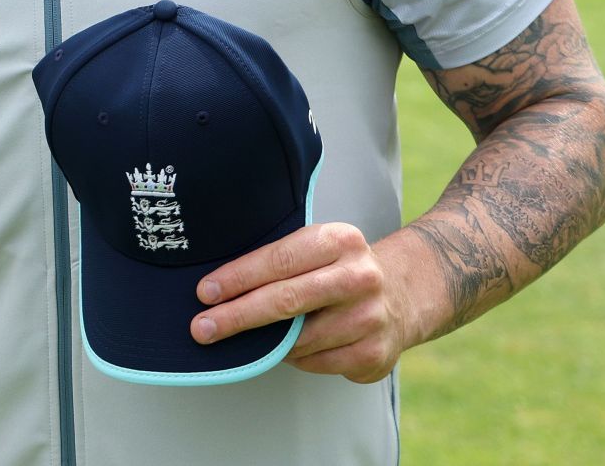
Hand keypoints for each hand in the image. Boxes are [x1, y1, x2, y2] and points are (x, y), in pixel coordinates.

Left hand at [189, 222, 410, 382]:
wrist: (403, 294)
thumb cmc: (339, 269)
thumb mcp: (318, 248)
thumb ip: (280, 261)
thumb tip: (220, 289)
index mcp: (340, 241)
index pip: (280, 259)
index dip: (239, 277)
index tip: (206, 292)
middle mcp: (360, 277)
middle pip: (286, 301)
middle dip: (237, 317)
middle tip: (202, 328)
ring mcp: (370, 318)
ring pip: (299, 339)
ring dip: (266, 343)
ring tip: (247, 338)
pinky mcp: (374, 354)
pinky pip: (315, 362)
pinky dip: (295, 358)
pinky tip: (291, 348)